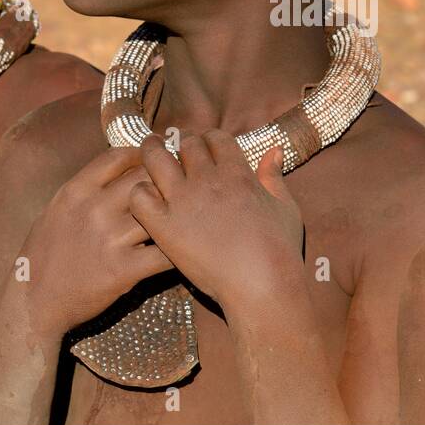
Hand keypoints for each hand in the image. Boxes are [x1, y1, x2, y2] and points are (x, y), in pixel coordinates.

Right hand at [19, 146, 173, 335]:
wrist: (34, 302)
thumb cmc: (45, 255)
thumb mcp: (56, 210)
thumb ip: (87, 188)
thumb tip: (120, 168)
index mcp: (75, 191)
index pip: (119, 156)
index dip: (142, 155)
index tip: (154, 161)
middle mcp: (94, 209)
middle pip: (145, 178)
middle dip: (164, 181)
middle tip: (178, 188)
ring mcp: (110, 239)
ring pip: (159, 212)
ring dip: (173, 215)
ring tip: (185, 218)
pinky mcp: (124, 270)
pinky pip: (164, 254)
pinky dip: (176, 251)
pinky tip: (181, 250)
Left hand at [129, 130, 304, 312]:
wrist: (261, 286)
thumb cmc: (279, 250)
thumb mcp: (285, 208)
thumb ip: (274, 177)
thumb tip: (273, 151)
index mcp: (237, 172)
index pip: (214, 137)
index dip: (208, 141)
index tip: (204, 150)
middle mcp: (208, 180)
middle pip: (185, 144)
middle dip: (181, 146)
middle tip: (174, 154)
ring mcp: (183, 201)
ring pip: (155, 158)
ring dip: (152, 155)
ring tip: (149, 157)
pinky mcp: (164, 227)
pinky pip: (139, 195)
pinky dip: (139, 192)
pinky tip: (147, 200)